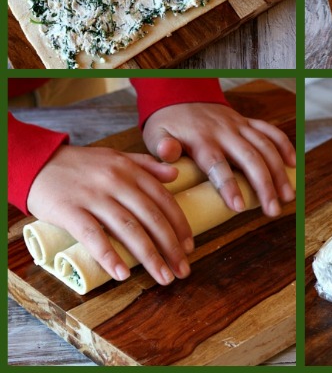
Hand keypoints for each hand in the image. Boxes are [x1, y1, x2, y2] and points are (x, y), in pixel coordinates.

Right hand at [27, 146, 193, 284]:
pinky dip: (109, 256)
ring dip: (149, 256)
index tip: (190, 246)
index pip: (163, 199)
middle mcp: (117, 181)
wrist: (39, 161)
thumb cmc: (81, 164)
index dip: (179, 224)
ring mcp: (94, 196)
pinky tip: (123, 274)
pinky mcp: (70, 210)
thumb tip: (175, 174)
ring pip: (128, 228)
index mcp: (130, 170)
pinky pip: (93, 235)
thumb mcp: (117, 157)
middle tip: (183, 270)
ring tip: (163, 277)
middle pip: (151, 217)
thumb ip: (146, 165)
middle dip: (171, 246)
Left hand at [142, 103, 295, 217]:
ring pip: (265, 147)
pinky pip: (270, 131)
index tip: (238, 207)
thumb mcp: (156, 133)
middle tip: (273, 211)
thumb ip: (162, 146)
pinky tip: (293, 165)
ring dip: (279, 171)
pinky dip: (284, 145)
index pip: (217, 164)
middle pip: (249, 158)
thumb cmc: (167, 123)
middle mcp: (224, 132)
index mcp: (201, 139)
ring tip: (287, 197)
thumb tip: (166, 153)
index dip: (229, 186)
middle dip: (264, 185)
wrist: (180, 94)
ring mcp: (239, 125)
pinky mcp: (247, 122)